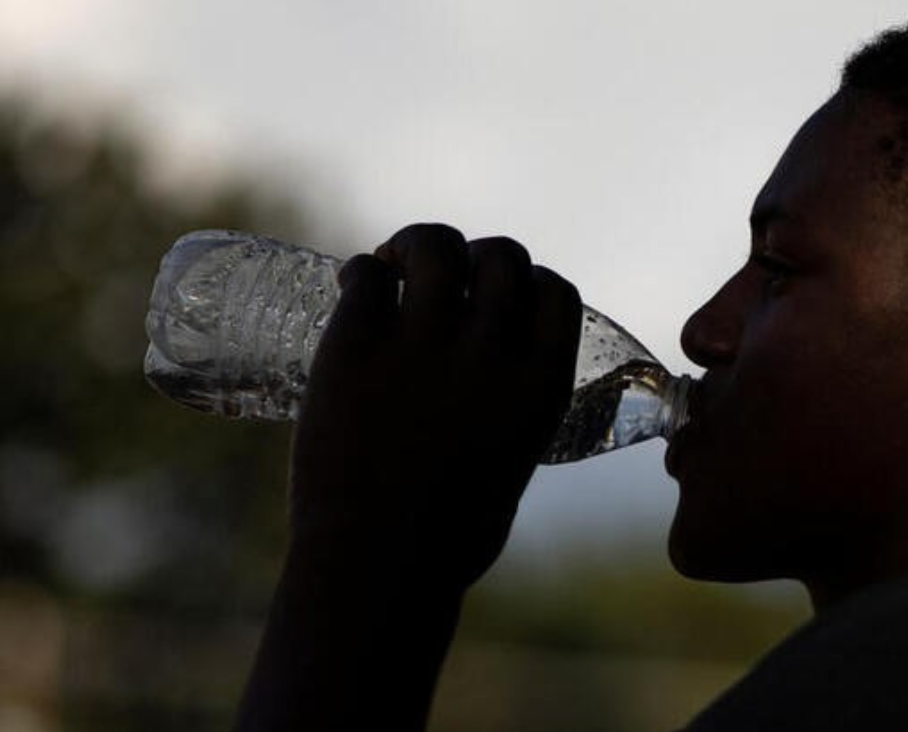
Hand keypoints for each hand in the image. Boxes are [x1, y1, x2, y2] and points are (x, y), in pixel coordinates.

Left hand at [288, 223, 581, 591]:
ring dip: (415, 245)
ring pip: (433, 247)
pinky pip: (367, 275)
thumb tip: (478, 385)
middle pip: (499, 255)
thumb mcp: (507, 469)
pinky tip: (353, 287)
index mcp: (540, 388)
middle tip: (438, 275)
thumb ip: (504, 415)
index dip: (527, 281)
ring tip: (393, 265)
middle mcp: (490, 355)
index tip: (498, 293)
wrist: (377, 570)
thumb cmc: (443, 540)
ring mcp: (422, 347)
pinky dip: (362, 272)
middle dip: (473, 255)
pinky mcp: (356, 348)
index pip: (554, 292)